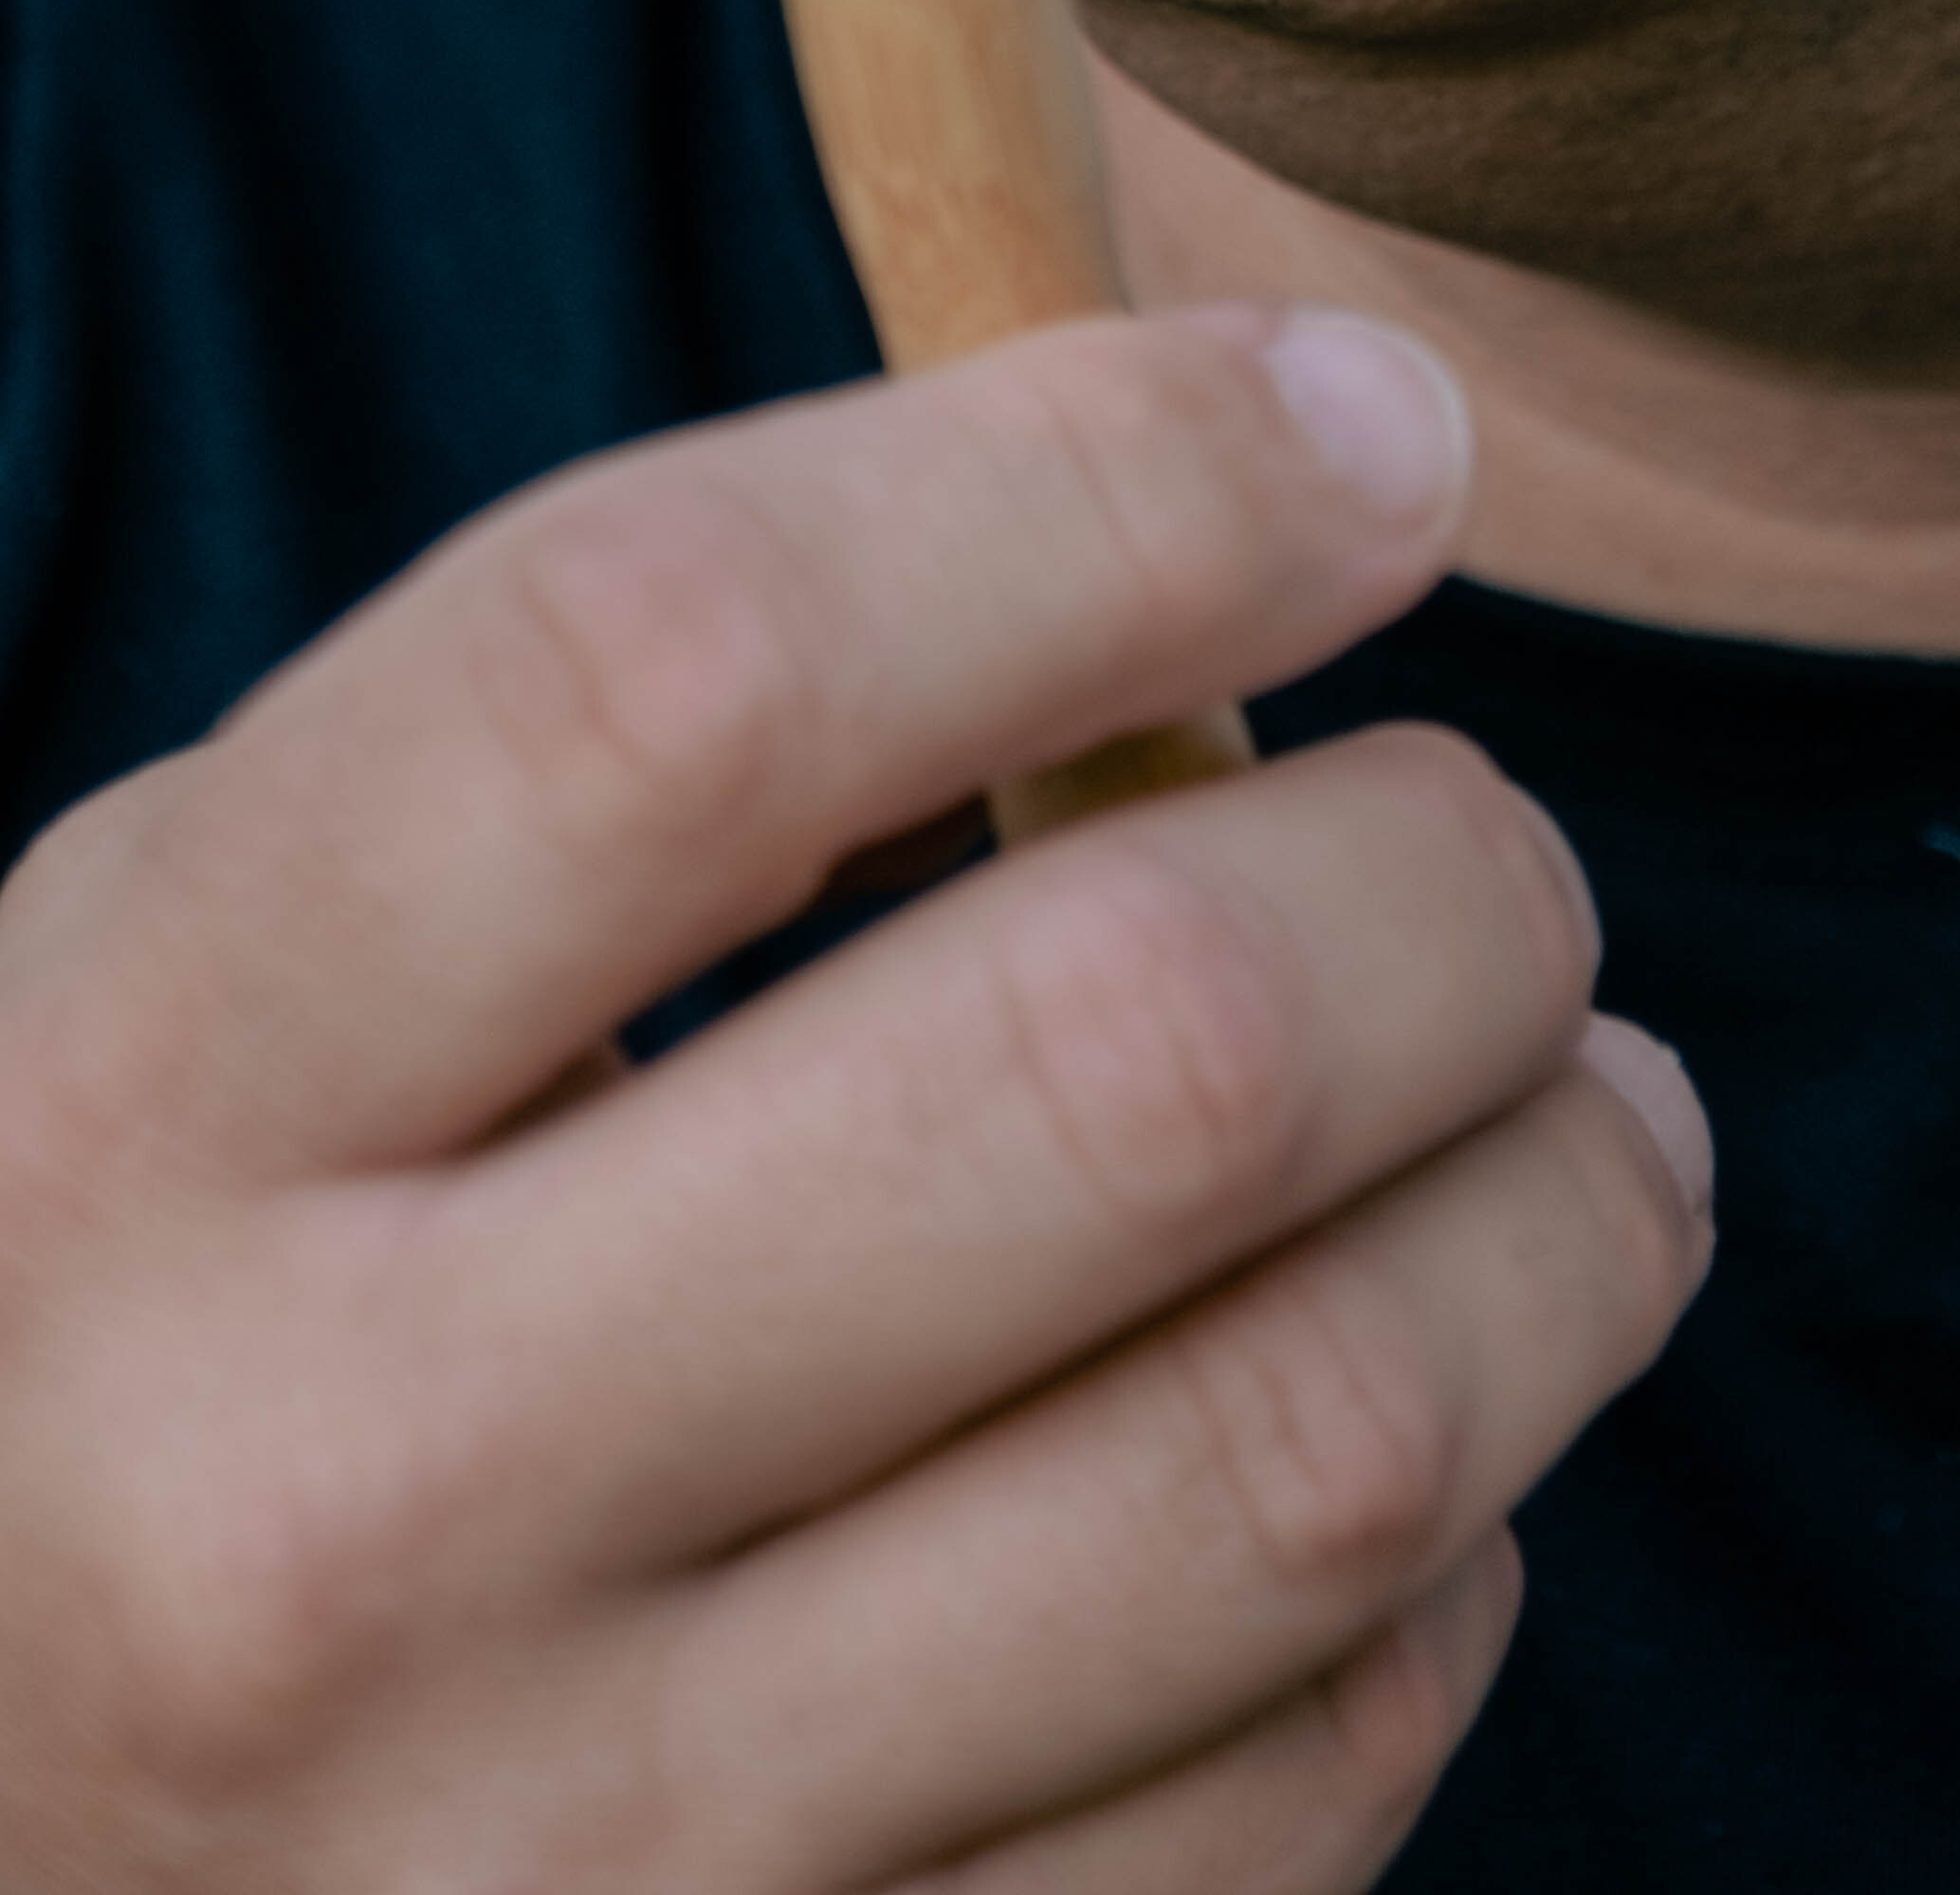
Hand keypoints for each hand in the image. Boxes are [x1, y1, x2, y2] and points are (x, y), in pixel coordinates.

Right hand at [0, 306, 1708, 1889]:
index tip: (1367, 433)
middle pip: (1128, 1059)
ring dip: (1560, 1215)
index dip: (1119, 487)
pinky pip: (1299, 1794)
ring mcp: (567, 1872)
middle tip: (1488, 856)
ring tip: (1579, 1114)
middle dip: (1444, 886)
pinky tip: (1373, 1455)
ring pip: (1317, 1442)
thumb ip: (659, 719)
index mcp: (157, 1115)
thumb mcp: (222, 965)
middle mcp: (331, 1515)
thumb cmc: (157, 1323)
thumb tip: (1270, 487)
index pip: (695, 672)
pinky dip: (1432, 1580)